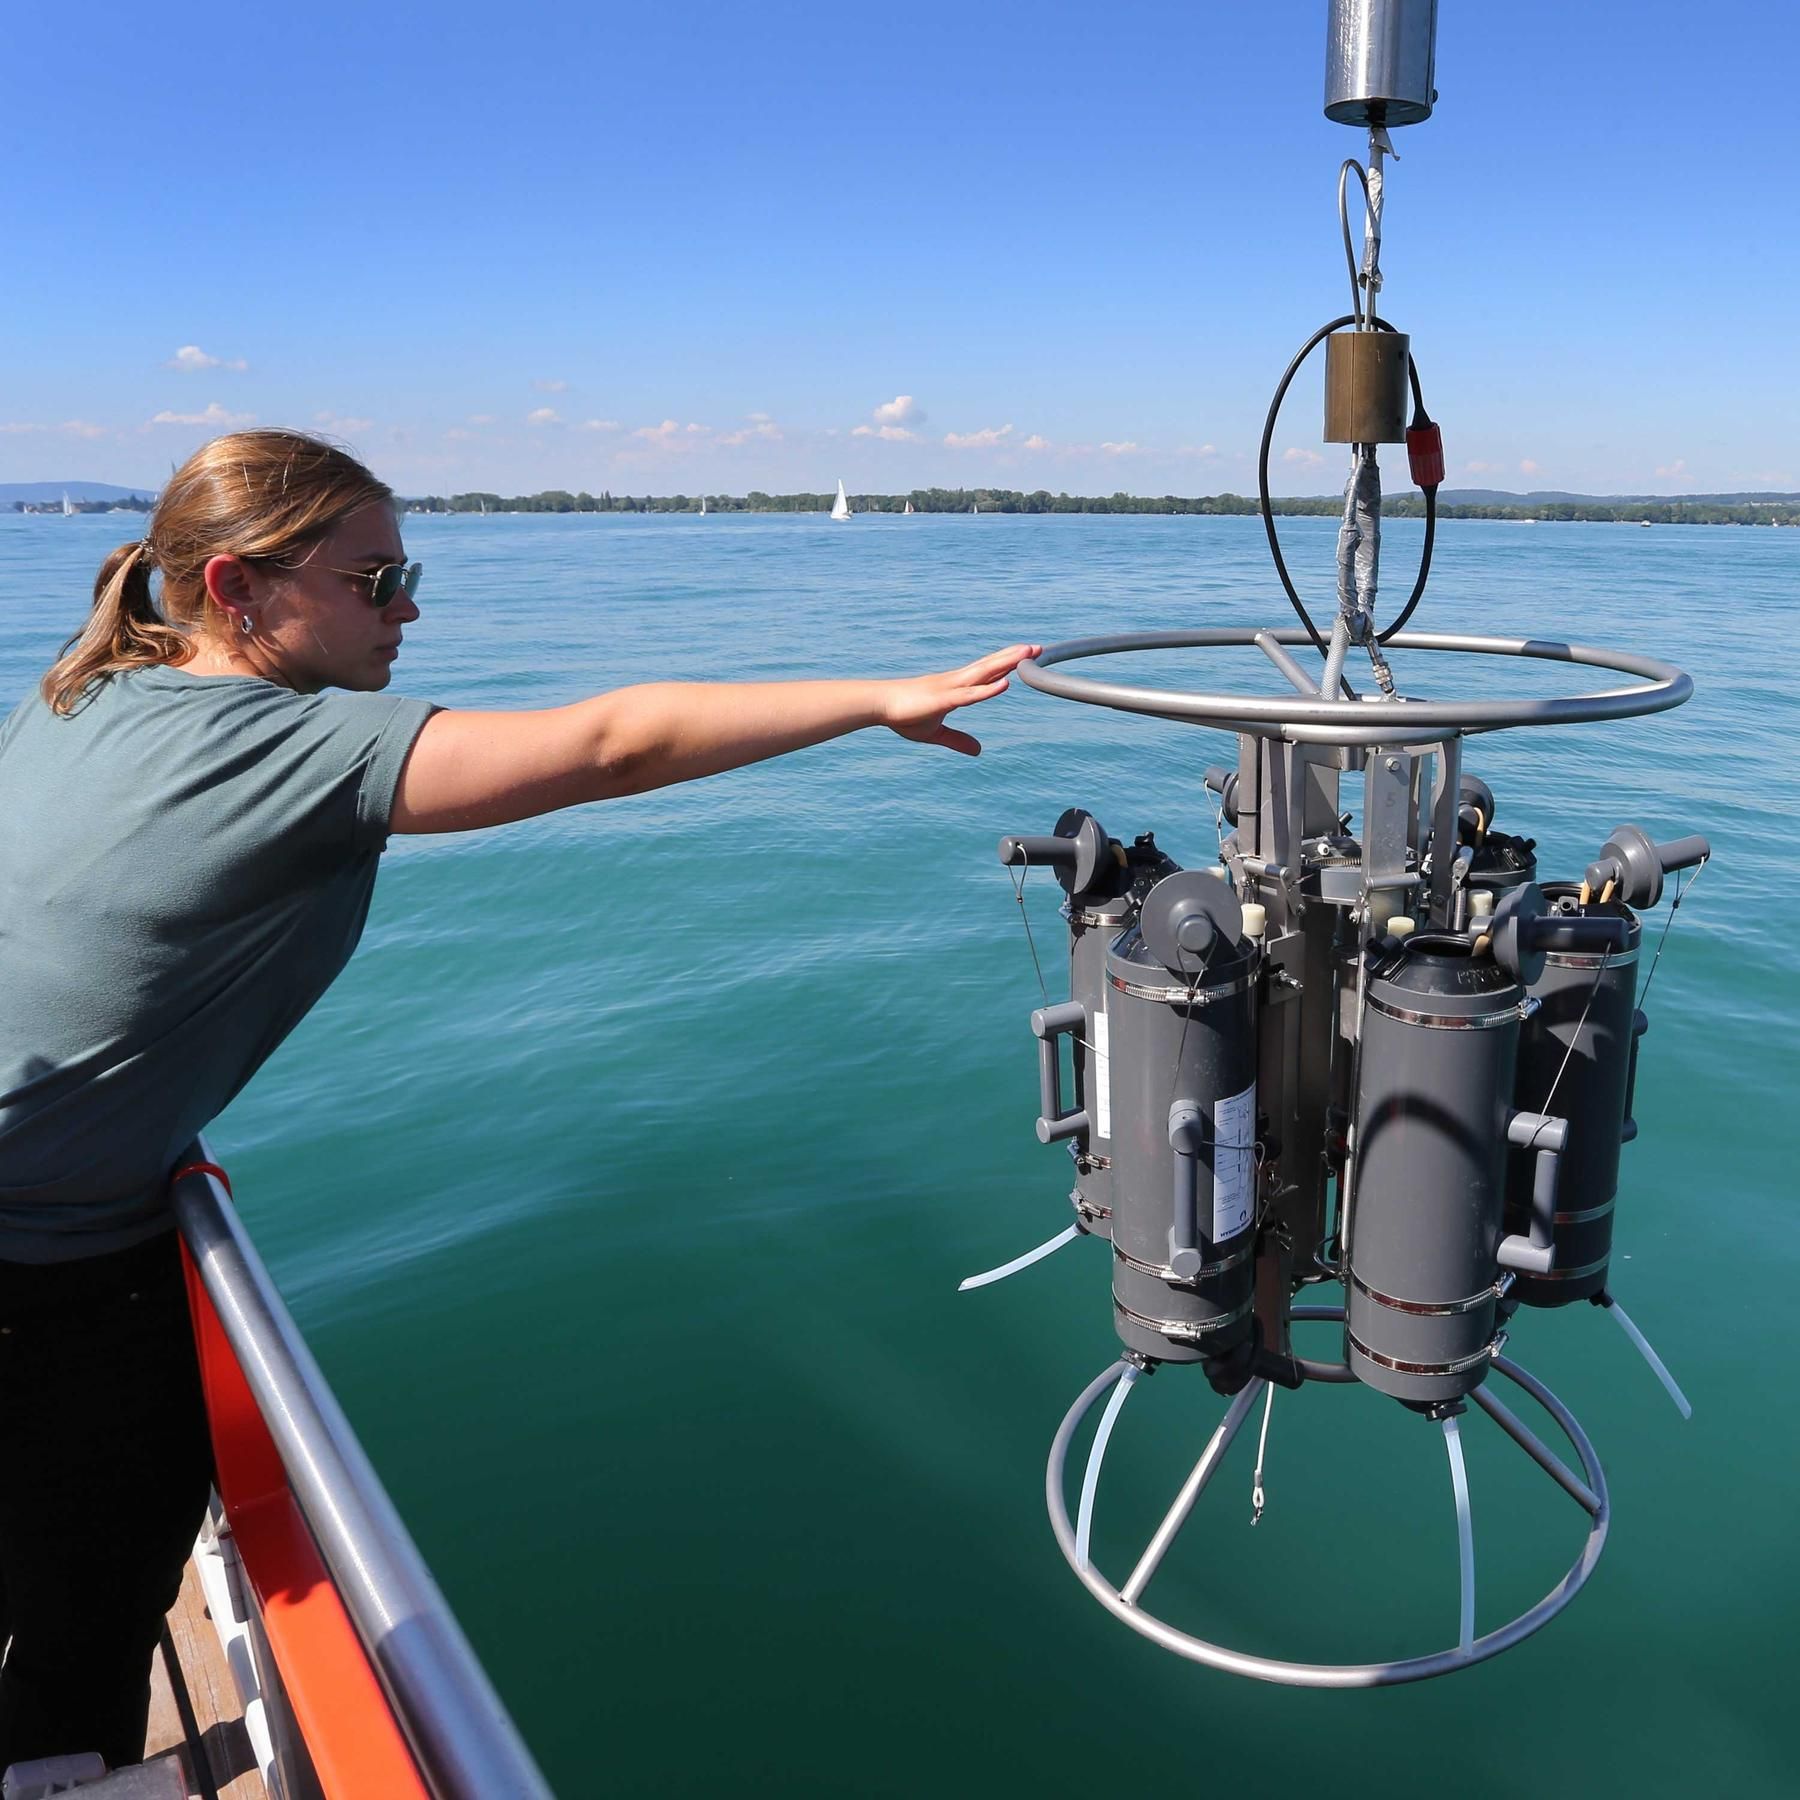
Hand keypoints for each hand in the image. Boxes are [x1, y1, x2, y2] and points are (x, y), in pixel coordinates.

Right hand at [882, 643, 1041, 755]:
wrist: (879, 706)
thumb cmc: (904, 715)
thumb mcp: (936, 733)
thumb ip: (957, 740)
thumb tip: (978, 751)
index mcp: (955, 688)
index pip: (986, 674)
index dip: (1006, 665)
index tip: (1026, 656)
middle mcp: (955, 682)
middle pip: (990, 667)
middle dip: (1013, 657)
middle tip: (1038, 647)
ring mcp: (950, 688)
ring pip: (983, 674)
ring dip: (1006, 664)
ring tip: (1027, 653)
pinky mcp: (943, 699)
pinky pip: (969, 694)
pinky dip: (987, 690)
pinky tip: (1004, 684)